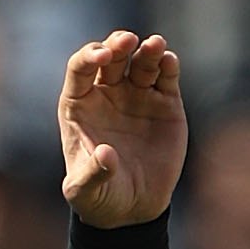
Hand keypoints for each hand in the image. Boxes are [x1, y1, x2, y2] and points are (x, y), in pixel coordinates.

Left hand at [59, 32, 185, 225]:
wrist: (132, 207)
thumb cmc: (100, 196)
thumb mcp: (86, 192)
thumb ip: (92, 174)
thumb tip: (106, 155)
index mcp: (80, 104)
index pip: (80, 68)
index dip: (89, 57)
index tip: (102, 56)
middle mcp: (108, 93)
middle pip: (111, 56)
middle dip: (118, 44)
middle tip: (128, 41)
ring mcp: (137, 95)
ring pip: (141, 61)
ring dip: (148, 50)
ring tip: (156, 45)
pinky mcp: (165, 103)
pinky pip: (166, 77)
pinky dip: (168, 66)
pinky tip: (169, 61)